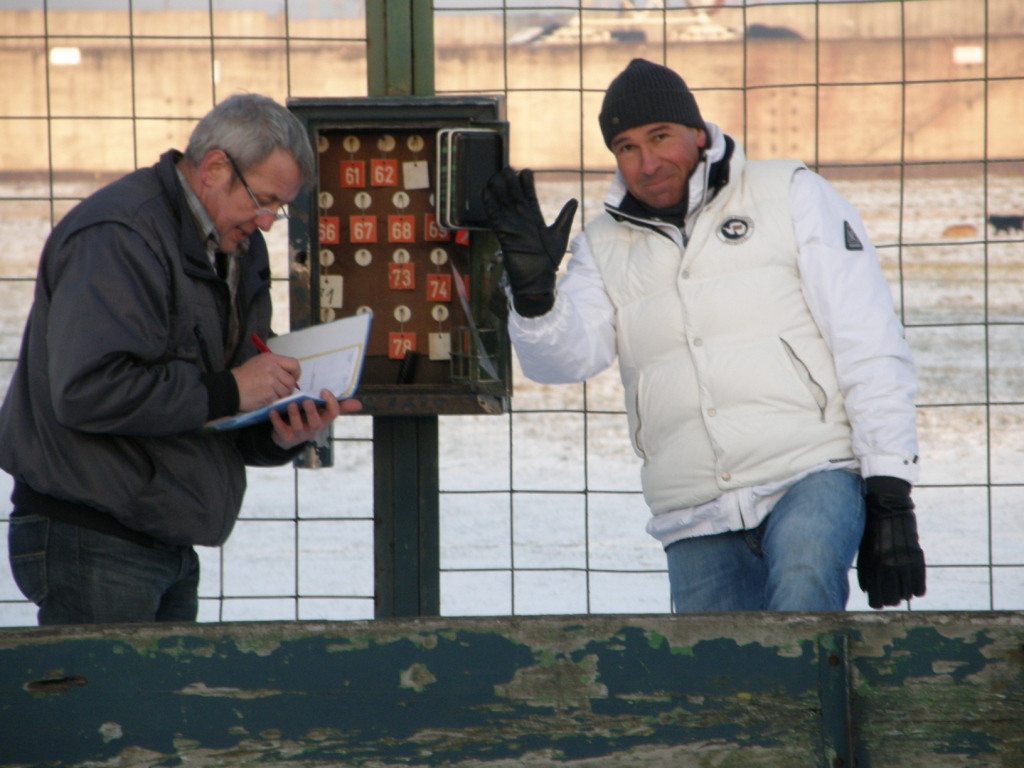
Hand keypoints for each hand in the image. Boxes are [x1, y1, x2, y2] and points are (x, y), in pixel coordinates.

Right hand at [232, 353, 300, 411]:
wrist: (230, 388)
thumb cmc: (244, 376)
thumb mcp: (258, 362)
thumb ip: (274, 365)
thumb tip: (289, 373)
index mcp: (271, 359)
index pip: (294, 364)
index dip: (296, 373)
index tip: (293, 378)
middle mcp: (272, 368)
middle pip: (291, 380)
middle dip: (287, 387)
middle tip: (279, 389)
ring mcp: (271, 382)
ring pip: (286, 391)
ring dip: (280, 395)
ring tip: (269, 393)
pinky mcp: (269, 394)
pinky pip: (278, 399)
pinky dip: (273, 400)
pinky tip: (264, 397)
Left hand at [269, 390, 361, 449]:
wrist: (287, 438)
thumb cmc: (306, 420)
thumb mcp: (322, 414)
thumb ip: (338, 407)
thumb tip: (359, 404)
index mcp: (323, 420)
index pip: (333, 413)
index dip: (330, 402)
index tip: (323, 390)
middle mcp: (313, 428)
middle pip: (316, 422)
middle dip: (311, 411)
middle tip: (306, 399)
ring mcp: (299, 434)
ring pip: (298, 425)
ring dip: (294, 414)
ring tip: (290, 403)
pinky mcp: (285, 437)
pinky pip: (281, 428)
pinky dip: (276, 420)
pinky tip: (273, 410)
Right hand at [481, 167, 577, 314]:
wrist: (537, 279)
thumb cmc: (548, 260)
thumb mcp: (560, 234)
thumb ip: (564, 216)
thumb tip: (574, 200)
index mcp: (534, 218)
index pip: (529, 196)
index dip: (526, 184)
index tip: (526, 171)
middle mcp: (521, 220)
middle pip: (513, 196)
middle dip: (511, 182)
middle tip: (507, 168)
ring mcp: (511, 226)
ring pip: (503, 203)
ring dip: (499, 189)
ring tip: (496, 175)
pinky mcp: (503, 234)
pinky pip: (494, 216)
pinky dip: (489, 204)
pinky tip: (485, 191)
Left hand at [857, 476, 925, 608]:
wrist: (887, 509)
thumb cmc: (870, 532)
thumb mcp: (863, 552)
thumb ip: (865, 573)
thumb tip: (868, 592)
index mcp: (874, 566)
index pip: (877, 599)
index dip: (876, 602)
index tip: (877, 601)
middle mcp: (891, 566)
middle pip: (893, 600)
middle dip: (889, 599)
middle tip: (888, 595)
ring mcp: (906, 562)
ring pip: (907, 594)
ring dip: (903, 594)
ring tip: (899, 589)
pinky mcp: (918, 557)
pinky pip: (921, 585)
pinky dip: (917, 589)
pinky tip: (913, 589)